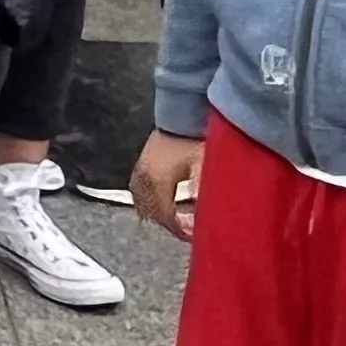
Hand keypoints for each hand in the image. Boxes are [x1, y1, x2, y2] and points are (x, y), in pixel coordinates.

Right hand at [131, 128, 203, 242]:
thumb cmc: (193, 136)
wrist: (182, 111)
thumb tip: (206, 214)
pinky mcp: (142, 162)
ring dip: (157, 212)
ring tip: (175, 218)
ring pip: (142, 202)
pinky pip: (139, 190)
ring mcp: (141, 169)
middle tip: (186, 230)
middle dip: (168, 223)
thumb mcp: (204, 165)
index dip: (178, 229)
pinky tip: (160, 201)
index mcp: (157, 180)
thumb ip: (203, 191)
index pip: (164, 215)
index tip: (193, 235)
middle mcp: (144, 176)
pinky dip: (149, 201)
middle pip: (151, 211)